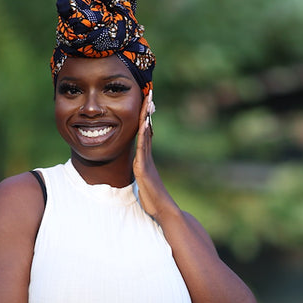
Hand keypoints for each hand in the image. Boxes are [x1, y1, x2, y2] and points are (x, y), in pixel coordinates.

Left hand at [132, 95, 176, 224]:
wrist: (163, 210)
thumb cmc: (153, 199)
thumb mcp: (144, 182)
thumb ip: (141, 174)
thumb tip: (139, 170)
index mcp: (145, 159)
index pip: (144, 134)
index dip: (143, 118)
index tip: (144, 104)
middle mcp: (147, 156)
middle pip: (146, 129)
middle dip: (146, 111)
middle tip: (148, 93)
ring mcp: (147, 161)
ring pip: (146, 134)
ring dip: (145, 117)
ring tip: (147, 101)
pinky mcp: (144, 168)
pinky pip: (143, 148)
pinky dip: (144, 134)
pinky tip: (144, 123)